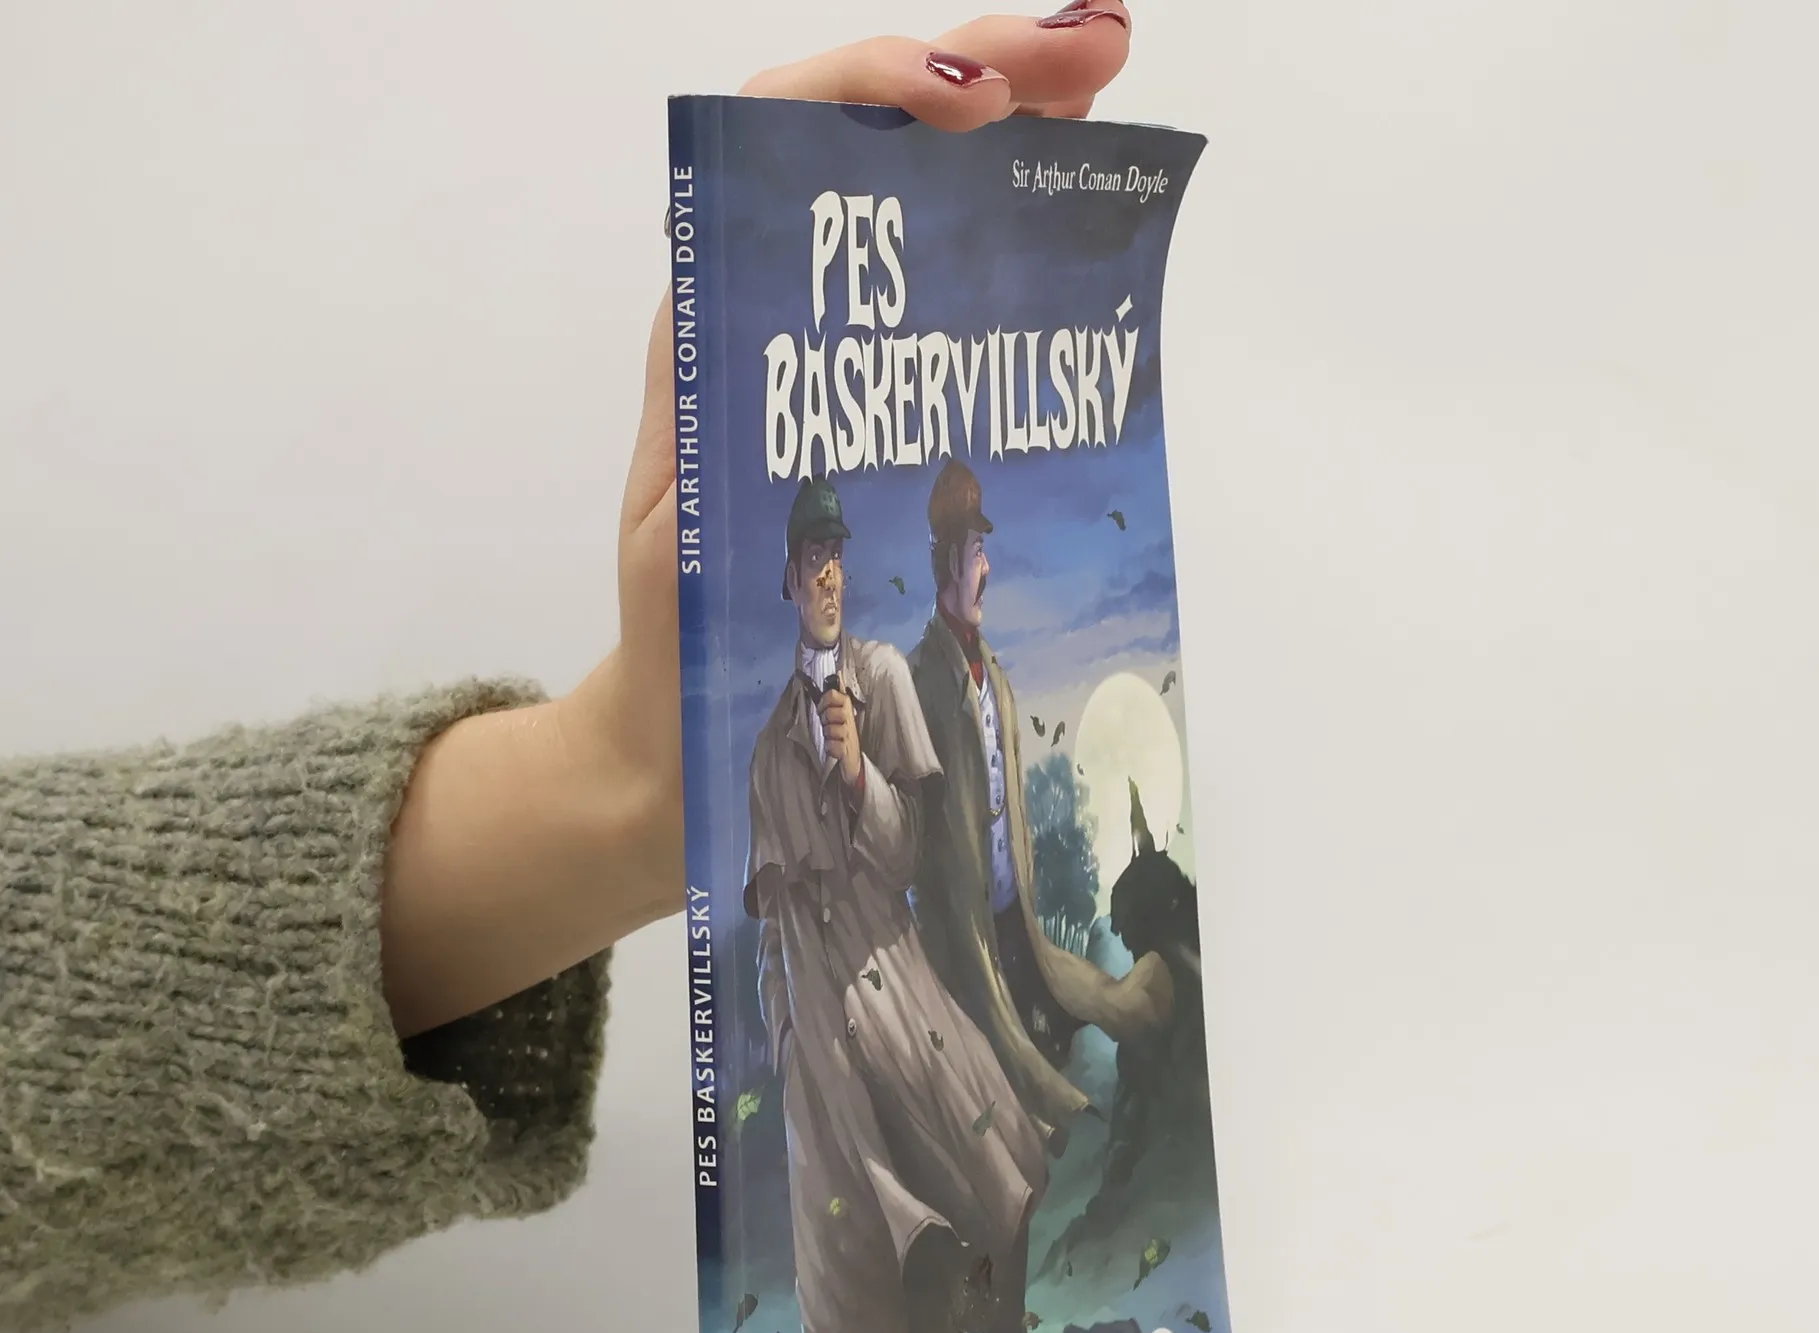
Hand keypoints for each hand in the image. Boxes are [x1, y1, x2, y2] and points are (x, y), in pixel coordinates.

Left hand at [381, 10, 1132, 1037]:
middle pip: (875, 146)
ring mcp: (840, 363)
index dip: (875, 94)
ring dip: (1015, 130)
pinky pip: (949, 304)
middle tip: (1098, 51)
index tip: (972, 105)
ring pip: (923, 208)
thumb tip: (730, 286)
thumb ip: (708, 414)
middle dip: (987, 74)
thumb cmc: (675, 643)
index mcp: (717, 319)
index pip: (783, 138)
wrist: (689, 739)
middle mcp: (777, 316)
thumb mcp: (681, 518)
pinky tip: (1079, 219)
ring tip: (1103, 90)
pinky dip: (1015, 245)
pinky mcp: (884, 420)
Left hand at [819, 688, 862, 785]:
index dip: (826, 700)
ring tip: (833, 738)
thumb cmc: (842, 736)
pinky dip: (830, 748)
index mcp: (847, 709)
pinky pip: (832, 745)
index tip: (822, 708)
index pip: (836, 695)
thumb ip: (836, 697)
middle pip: (831, 712)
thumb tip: (839, 673)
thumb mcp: (839, 714)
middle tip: (828, 725)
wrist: (852, 761)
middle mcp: (850, 720)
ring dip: (828, 735)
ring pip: (830, 729)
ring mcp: (849, 735)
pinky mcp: (846, 750)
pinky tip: (835, 749)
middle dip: (825, 719)